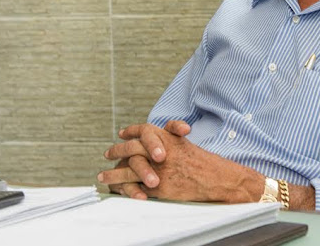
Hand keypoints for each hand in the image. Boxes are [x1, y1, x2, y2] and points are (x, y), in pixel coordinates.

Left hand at [99, 122, 263, 202]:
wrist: (217, 178)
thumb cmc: (205, 163)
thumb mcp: (186, 144)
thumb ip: (170, 140)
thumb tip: (157, 140)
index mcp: (168, 138)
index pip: (144, 130)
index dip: (132, 131)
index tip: (123, 133)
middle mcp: (161, 151)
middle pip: (132, 148)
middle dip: (117, 151)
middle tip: (108, 153)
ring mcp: (158, 170)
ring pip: (129, 169)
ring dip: (114, 173)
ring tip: (103, 175)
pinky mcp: (159, 187)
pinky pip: (136, 187)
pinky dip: (123, 188)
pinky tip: (115, 189)